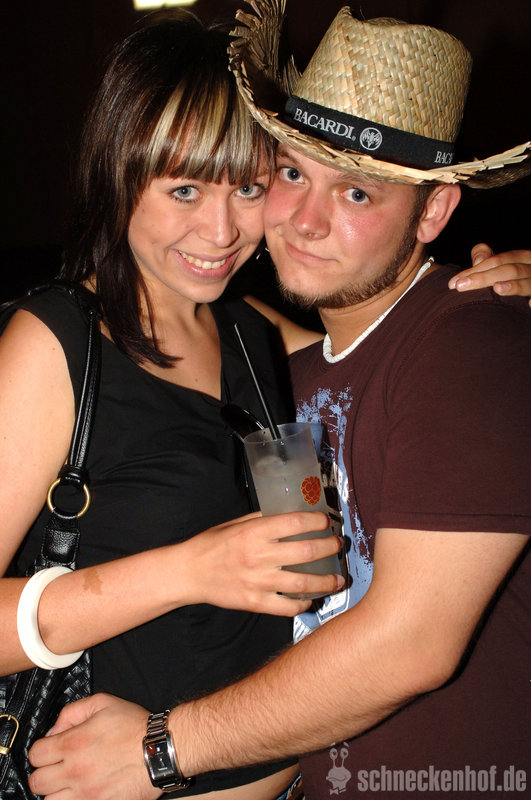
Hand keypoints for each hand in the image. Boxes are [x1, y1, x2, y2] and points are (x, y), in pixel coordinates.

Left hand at [28, 693, 156, 799]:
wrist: (161, 749)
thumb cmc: (135, 726)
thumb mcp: (103, 703)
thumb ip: (73, 712)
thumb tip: (55, 730)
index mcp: (73, 743)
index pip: (35, 755)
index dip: (42, 750)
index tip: (51, 750)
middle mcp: (75, 771)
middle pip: (36, 782)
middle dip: (45, 772)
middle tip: (59, 767)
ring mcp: (86, 793)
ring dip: (57, 791)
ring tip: (71, 782)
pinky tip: (84, 791)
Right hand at [184, 510, 343, 615]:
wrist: (189, 573)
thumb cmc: (212, 545)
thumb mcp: (236, 524)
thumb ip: (263, 519)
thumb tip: (291, 514)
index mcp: (254, 532)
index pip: (296, 523)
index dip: (317, 522)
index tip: (326, 522)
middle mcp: (259, 556)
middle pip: (307, 552)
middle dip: (329, 547)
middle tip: (337, 545)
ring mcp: (258, 582)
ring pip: (303, 583)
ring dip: (326, 581)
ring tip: (338, 579)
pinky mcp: (255, 602)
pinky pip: (287, 607)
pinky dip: (303, 604)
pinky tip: (311, 599)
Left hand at [449, 243, 530, 305]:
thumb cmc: (515, 279)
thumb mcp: (502, 267)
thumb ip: (487, 261)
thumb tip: (476, 261)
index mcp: (523, 258)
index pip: (498, 260)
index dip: (477, 269)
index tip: (454, 282)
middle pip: (510, 270)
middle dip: (485, 277)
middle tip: (460, 286)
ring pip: (527, 283)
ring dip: (513, 286)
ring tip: (496, 288)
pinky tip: (528, 305)